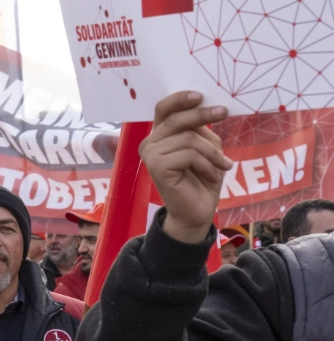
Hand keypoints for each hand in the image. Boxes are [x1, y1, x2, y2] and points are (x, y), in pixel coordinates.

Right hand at [139, 92, 231, 243]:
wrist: (198, 210)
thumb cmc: (203, 177)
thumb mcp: (206, 146)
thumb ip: (199, 128)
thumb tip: (206, 106)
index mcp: (160, 135)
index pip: (164, 109)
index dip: (180, 99)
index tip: (200, 96)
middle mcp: (150, 143)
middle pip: (176, 118)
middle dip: (203, 114)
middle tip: (224, 112)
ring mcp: (150, 155)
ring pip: (188, 138)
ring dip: (212, 152)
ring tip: (222, 166)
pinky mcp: (156, 167)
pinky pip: (189, 154)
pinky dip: (207, 164)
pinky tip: (211, 176)